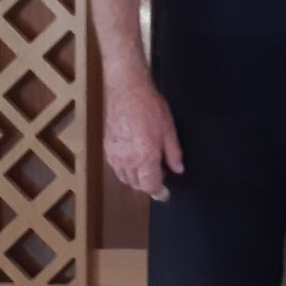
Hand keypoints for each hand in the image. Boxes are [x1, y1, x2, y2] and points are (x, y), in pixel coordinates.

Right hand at [103, 71, 182, 200]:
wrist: (127, 91)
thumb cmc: (150, 107)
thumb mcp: (169, 129)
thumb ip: (174, 153)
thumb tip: (178, 169)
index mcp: (144, 157)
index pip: (149, 185)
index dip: (158, 192)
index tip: (165, 194)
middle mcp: (126, 160)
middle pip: (136, 184)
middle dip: (148, 185)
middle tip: (160, 175)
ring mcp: (114, 155)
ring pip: (124, 178)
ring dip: (136, 178)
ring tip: (149, 167)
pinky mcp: (107, 148)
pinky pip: (116, 168)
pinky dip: (126, 170)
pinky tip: (135, 160)